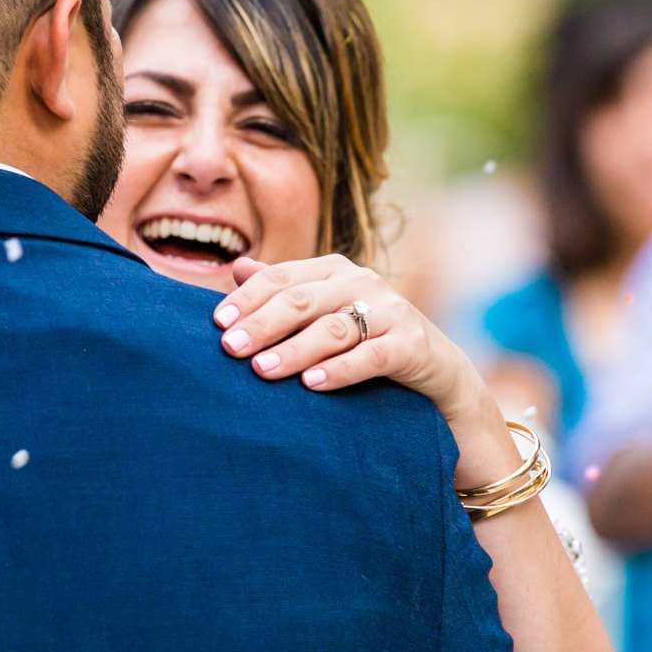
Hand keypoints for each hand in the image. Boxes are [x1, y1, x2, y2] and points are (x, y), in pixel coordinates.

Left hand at [212, 255, 480, 419]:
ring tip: (261, 370)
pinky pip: (370, 356)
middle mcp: (362, 282)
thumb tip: (236, 267)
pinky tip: (311, 384)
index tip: (216, 323)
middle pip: (302, 300)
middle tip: (229, 349)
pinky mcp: (411, 344)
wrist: (435, 369)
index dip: (247, 298)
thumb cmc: (366, 340)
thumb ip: (284, 290)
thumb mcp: (325, 312)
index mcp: (334, 270)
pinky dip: (339, 370)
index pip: (282, 277)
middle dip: (262, 324)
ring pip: (333, 329)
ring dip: (294, 350)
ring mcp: (390, 311)